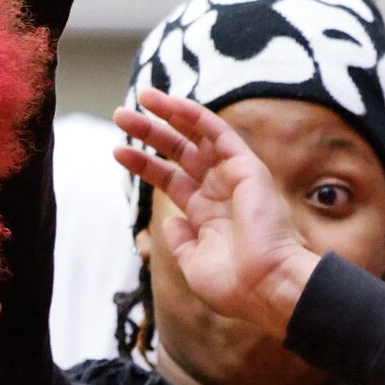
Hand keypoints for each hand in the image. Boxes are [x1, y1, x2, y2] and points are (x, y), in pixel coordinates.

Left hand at [115, 90, 320, 332]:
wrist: (265, 287)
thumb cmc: (234, 286)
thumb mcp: (194, 264)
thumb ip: (180, 241)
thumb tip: (171, 222)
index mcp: (208, 215)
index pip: (171, 179)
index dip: (145, 164)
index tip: (118, 151)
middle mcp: (220, 192)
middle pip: (180, 153)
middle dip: (151, 133)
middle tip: (121, 115)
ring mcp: (234, 178)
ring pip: (197, 136)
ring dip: (169, 115)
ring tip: (140, 98)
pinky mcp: (247, 168)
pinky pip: (219, 133)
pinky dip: (196, 116)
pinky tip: (172, 103)